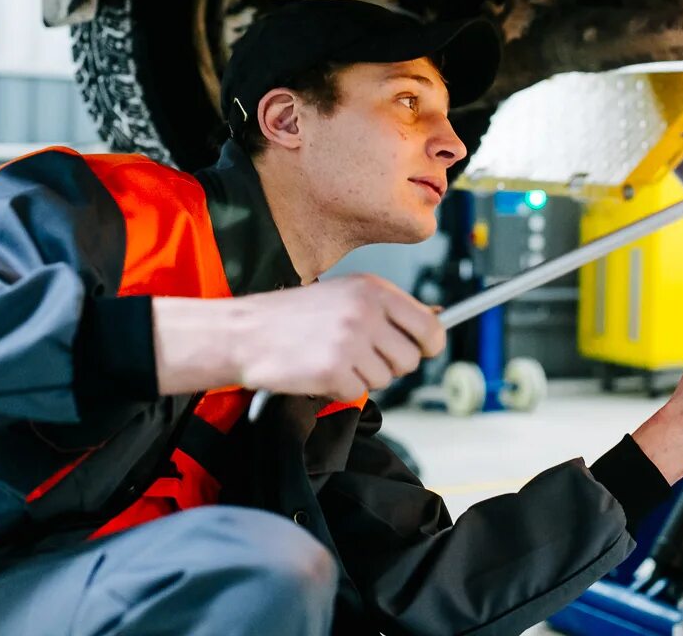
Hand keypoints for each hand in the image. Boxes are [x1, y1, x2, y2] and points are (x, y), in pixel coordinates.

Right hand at [153, 274, 444, 399]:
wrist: (245, 332)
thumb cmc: (295, 316)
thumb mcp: (346, 295)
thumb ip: (388, 309)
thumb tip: (436, 322)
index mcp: (375, 290)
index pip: (430, 327)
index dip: (429, 345)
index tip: (422, 350)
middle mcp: (366, 312)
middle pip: (410, 359)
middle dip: (390, 365)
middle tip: (359, 355)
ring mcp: (351, 341)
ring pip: (386, 379)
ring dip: (363, 376)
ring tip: (333, 357)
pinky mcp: (334, 369)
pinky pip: (358, 393)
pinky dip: (340, 389)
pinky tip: (319, 370)